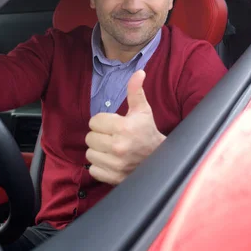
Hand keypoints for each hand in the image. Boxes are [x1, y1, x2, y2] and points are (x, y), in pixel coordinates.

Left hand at [85, 70, 165, 184]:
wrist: (161, 160)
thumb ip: (136, 91)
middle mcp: (118, 147)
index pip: (94, 121)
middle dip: (100, 136)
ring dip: (98, 151)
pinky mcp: (112, 178)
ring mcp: (115, 165)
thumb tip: (139, 72)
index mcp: (124, 127)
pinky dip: (100, 166)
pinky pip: (93, 169)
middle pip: (89, 137)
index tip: (115, 125)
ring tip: (112, 149)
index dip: (103, 122)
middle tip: (113, 137)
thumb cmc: (148, 132)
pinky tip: (112, 161)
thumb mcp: (143, 110)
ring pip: (89, 153)